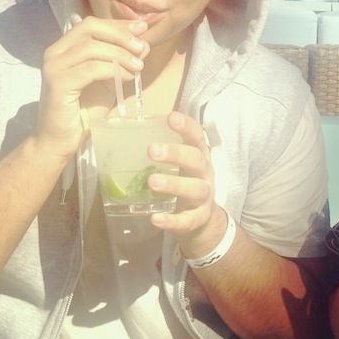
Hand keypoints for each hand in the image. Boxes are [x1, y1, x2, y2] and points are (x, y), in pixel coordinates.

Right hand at [35, 16, 148, 159]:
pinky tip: (127, 76)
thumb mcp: (107, 81)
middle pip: (89, 28)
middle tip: (141, 47)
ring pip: (91, 48)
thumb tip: (143, 45)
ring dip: (119, 54)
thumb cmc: (83, 111)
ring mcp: (54, 67)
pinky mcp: (57, 83)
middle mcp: (55, 53)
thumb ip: (120, 62)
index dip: (118, 24)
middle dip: (119, 35)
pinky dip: (112, 70)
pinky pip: (90, 69)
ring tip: (138, 66)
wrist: (60, 140)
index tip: (142, 28)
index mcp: (65, 48)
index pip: (92, 25)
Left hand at [147, 111, 225, 253]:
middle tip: (152, 150)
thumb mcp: (179, 164)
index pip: (197, 136)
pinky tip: (155, 218)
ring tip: (152, 181)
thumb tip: (133, 127)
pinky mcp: (199, 219)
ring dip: (174, 185)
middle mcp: (205, 173)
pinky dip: (172, 220)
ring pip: (195, 189)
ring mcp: (205, 197)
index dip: (187, 126)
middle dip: (176, 153)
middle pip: (196, 160)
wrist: (203, 220)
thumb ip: (161, 148)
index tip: (172, 118)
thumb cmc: (184, 182)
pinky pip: (188, 220)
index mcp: (199, 155)